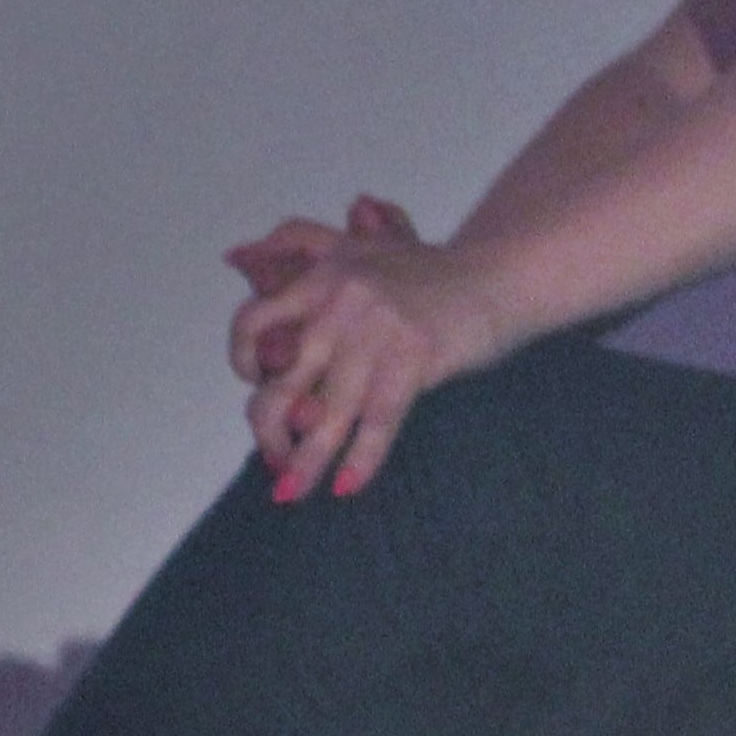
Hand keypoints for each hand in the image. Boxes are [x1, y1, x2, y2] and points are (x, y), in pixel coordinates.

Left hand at [233, 213, 511, 498]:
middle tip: (273, 460)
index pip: (255, 320)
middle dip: (270, 430)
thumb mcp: (361, 243)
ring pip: (326, 412)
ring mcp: (377, 331)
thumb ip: (301, 243)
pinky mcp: (415, 357)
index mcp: (323, 275)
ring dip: (306, 462)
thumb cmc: (433, 270)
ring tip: (292, 493)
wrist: (502, 274)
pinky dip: (361, 458)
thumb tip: (234, 255)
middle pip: (283, 382)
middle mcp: (341, 301)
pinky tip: (349, 485)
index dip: (245, 360)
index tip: (257, 384)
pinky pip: (378, 420)